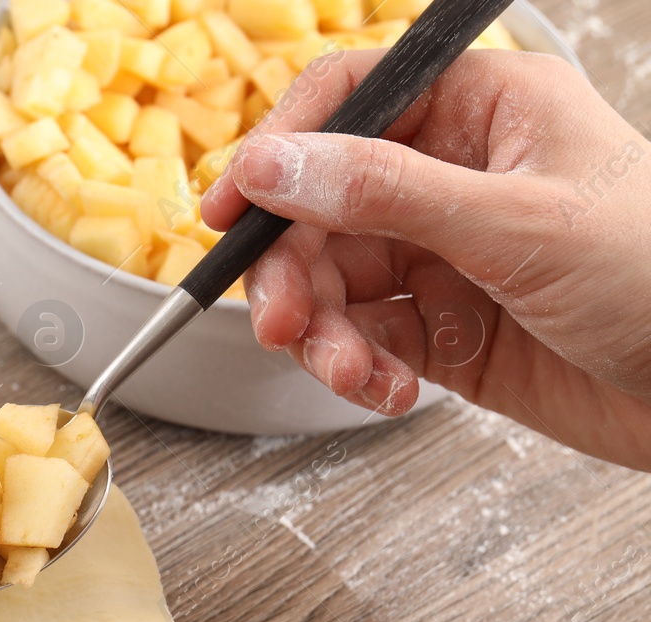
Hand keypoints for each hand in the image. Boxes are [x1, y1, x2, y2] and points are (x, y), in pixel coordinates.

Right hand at [200, 49, 650, 470]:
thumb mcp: (519, 224)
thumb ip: (387, 194)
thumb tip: (276, 165)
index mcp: (482, 113)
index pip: (351, 101)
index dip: (281, 149)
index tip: (232, 207)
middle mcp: (454, 179)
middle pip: (322, 207)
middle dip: (293, 270)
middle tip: (283, 321)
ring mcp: (447, 258)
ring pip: (334, 283)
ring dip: (323, 333)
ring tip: (349, 371)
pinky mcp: (446, 331)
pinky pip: (366, 341)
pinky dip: (359, 370)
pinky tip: (386, 389)